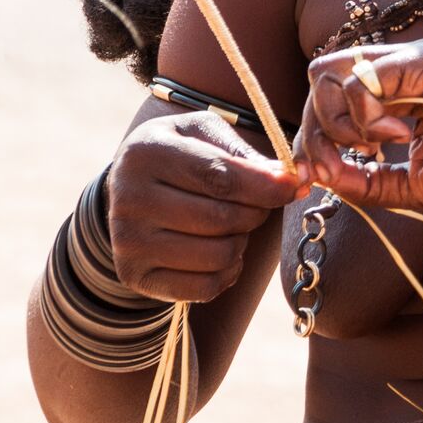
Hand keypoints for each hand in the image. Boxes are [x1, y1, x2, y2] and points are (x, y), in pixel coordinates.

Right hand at [106, 110, 307, 302]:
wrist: (128, 188)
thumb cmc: (180, 153)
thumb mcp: (205, 135)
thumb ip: (245, 153)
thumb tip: (294, 178)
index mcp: (146, 153)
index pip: (218, 177)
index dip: (265, 186)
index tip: (295, 186)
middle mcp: (128, 200)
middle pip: (221, 219)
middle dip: (256, 213)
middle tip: (258, 204)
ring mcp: (128, 243)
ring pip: (218, 255)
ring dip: (241, 242)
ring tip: (233, 225)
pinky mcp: (134, 276)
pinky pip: (204, 287)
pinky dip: (228, 272)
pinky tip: (221, 251)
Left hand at [296, 38, 422, 216]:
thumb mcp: (406, 185)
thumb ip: (363, 180)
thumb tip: (320, 176)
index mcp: (392, 89)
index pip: (328, 91)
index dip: (313, 132)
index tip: (325, 173)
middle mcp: (397, 66)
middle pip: (319, 79)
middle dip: (315, 130)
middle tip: (336, 167)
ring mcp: (410, 59)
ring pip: (331, 75)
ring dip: (338, 124)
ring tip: (377, 149)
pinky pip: (363, 79)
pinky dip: (365, 116)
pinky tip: (397, 137)